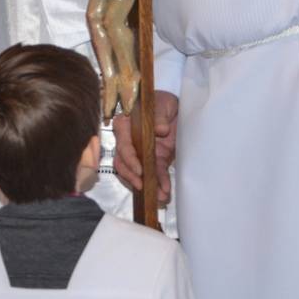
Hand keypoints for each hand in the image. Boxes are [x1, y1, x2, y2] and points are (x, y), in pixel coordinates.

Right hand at [113, 90, 177, 204]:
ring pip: (136, 174)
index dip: (129, 159)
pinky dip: (159, 184)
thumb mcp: (163, 104)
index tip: (140, 169)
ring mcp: (141, 154)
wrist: (176, 108)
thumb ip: (159, 115)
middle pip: (123, 163)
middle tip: (143, 187)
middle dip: (132, 177)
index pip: (122, 144)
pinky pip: (154, 175)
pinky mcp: (155, 161)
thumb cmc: (163, 101)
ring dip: (146, 186)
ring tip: (158, 197)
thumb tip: (159, 130)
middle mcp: (129, 142)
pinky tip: (165, 192)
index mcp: (126, 126)